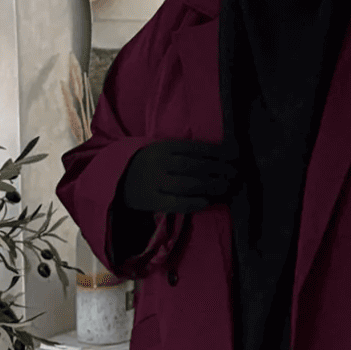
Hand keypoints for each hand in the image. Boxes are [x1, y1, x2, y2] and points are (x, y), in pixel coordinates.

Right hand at [119, 138, 239, 214]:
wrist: (114, 179)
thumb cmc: (145, 163)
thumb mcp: (160, 149)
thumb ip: (182, 151)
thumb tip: (218, 156)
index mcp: (163, 146)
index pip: (195, 148)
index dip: (217, 153)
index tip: (235, 156)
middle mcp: (159, 162)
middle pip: (194, 166)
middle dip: (218, 170)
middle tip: (236, 174)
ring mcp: (154, 182)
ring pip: (187, 184)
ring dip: (210, 186)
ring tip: (227, 187)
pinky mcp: (151, 200)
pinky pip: (175, 203)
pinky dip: (192, 202)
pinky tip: (206, 202)